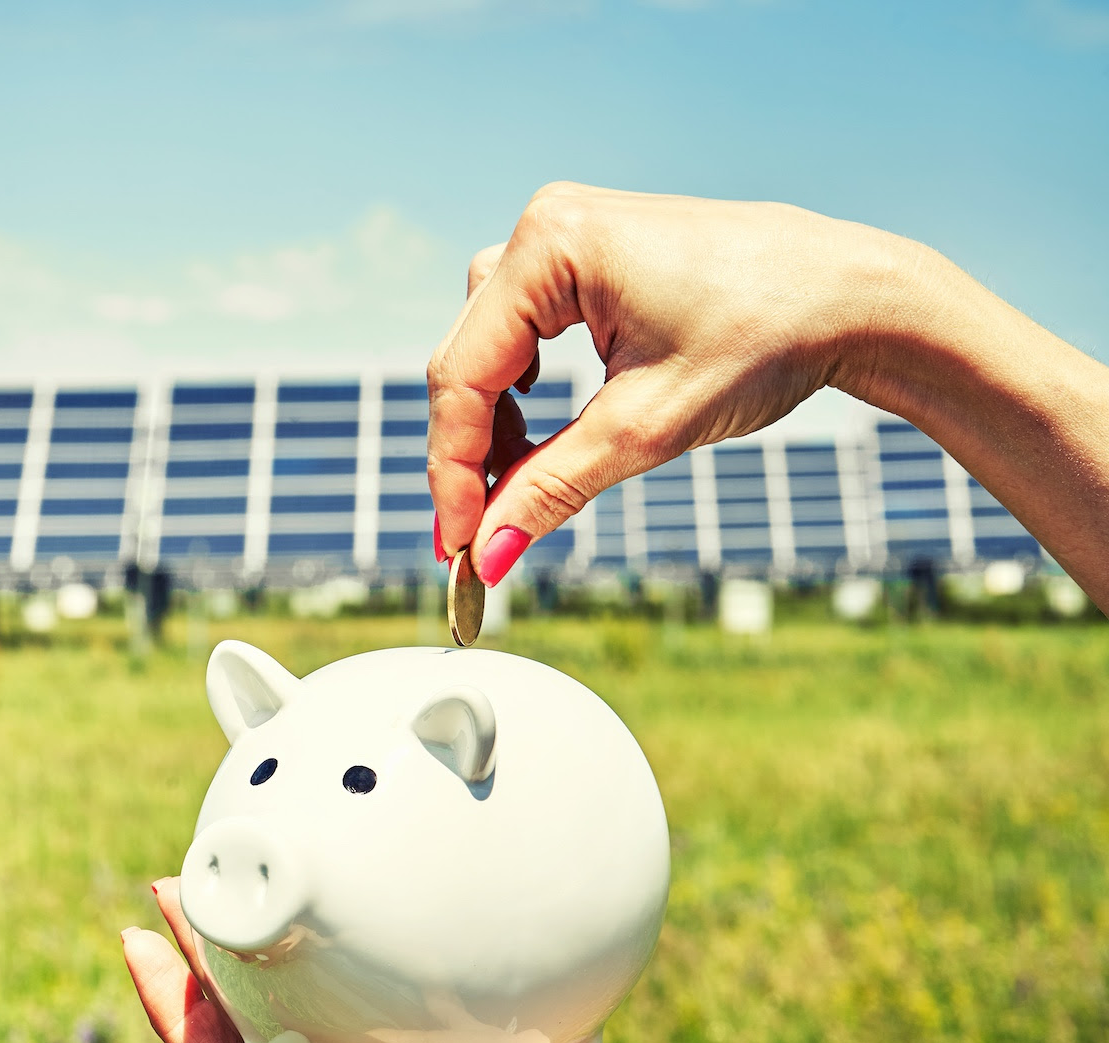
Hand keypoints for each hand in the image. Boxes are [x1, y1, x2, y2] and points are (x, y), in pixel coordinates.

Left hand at [123, 877, 765, 1042]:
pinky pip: (414, 996)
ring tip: (263, 884)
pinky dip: (386, 953)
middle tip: (184, 885)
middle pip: (271, 1019)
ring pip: (335, 1001)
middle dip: (224, 957)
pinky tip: (383, 907)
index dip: (178, 1004)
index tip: (142, 935)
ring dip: (295, 948)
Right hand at [427, 182, 912, 584]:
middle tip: (479, 533)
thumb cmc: (769, 338)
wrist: (854, 297)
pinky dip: (521, 383)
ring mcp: (565, 232)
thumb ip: (550, 488)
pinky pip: (521, 325)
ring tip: (521, 480)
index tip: (457, 542)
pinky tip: (544, 420)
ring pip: (487, 343)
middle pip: (466, 358)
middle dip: (472, 451)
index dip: (452, 469)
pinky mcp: (588, 252)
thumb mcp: (647, 427)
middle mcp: (544, 224)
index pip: (463, 375)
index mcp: (550, 246)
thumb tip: (487, 554)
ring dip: (495, 419)